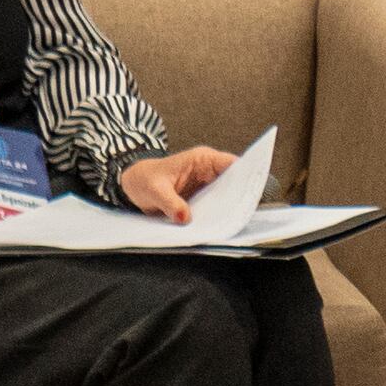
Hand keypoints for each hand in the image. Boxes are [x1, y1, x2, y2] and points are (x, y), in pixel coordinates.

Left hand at [113, 144, 236, 222]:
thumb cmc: (143, 179)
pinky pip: (218, 205)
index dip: (246, 174)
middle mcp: (209, 171)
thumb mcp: (154, 190)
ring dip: (231, 207)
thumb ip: (170, 202)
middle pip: (236, 181)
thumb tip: (185, 217)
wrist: (133, 186)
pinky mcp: (204, 198)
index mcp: (201, 159)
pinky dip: (220, 214)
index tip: (252, 190)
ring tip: (235, 221)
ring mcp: (208, 185)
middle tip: (244, 212)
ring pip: (229, 195)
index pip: (232, 164)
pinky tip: (221, 225)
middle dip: (241, 195)